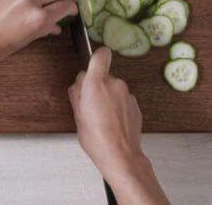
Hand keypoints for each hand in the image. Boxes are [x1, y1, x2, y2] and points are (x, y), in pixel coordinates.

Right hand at [68, 47, 144, 179]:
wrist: (120, 155)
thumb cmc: (97, 139)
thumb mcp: (77, 115)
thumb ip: (76, 94)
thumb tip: (78, 85)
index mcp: (96, 83)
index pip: (100, 55)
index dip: (95, 56)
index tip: (91, 62)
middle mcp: (114, 84)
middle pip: (103, 75)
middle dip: (96, 86)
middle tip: (89, 105)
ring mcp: (127, 93)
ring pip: (113, 88)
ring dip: (107, 97)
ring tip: (102, 117)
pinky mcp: (135, 103)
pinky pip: (122, 98)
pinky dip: (117, 106)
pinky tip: (112, 121)